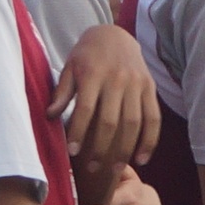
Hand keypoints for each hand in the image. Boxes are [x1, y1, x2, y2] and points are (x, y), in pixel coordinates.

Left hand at [51, 25, 160, 168]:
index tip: (73, 152)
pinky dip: (150, 140)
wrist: (114, 34)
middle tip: (93, 168)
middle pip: (111, 121)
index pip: (86, 109)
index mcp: (94, 73)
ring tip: (115, 169)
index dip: (79, 132)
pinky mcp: (150, 88)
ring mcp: (137, 84)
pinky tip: (142, 158)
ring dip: (125, 149)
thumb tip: (50, 116)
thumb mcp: (70, 67)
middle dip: (101, 148)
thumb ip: (62, 92)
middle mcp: (118, 79)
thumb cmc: (87, 55)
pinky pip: (153, 118)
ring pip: (134, 123)